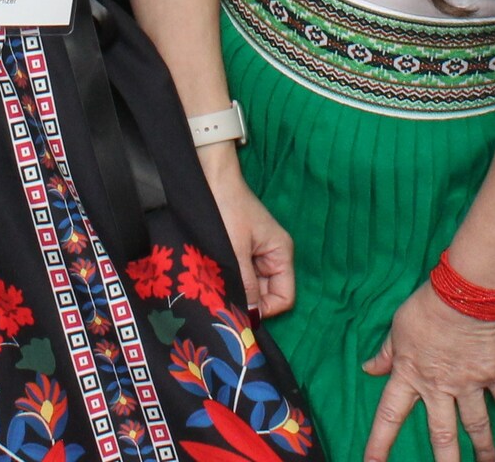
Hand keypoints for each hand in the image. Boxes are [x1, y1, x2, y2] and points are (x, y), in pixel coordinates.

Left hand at [200, 146, 294, 316]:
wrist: (210, 177)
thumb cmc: (226, 208)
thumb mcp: (235, 250)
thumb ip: (244, 284)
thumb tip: (250, 317)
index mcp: (280, 253)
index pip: (284, 298)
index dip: (265, 310)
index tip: (240, 311)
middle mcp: (272, 255)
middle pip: (267, 295)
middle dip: (248, 301)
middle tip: (223, 303)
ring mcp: (256, 253)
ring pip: (251, 287)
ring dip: (236, 290)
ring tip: (215, 290)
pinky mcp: (241, 249)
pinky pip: (240, 275)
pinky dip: (229, 280)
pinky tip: (213, 279)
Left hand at [363, 282, 494, 461]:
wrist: (465, 293)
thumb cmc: (427, 306)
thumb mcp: (398, 327)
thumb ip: (386, 353)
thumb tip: (369, 368)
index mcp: (410, 375)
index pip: (389, 415)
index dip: (379, 443)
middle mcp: (439, 387)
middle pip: (440, 435)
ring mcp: (469, 384)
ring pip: (477, 426)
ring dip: (484, 450)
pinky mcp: (494, 374)